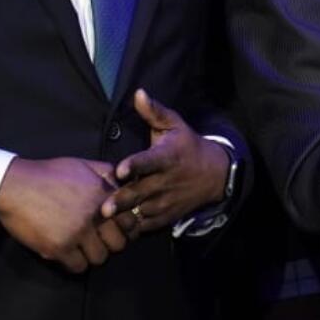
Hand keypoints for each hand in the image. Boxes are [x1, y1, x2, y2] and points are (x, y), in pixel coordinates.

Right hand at [0, 157, 128, 272]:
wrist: (15, 185)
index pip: (131, 222)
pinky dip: (75, 263)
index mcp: (104, 196)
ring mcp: (77, 233)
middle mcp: (95, 216)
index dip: (125, 228)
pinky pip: (78, 266)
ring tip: (83, 248)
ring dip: (92, 255)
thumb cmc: (49, 174)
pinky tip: (68, 254)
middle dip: (111, 243)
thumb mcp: (84, 165)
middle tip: (99, 240)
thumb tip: (124, 181)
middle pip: (119, 244)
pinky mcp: (58, 247)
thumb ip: (107, 173)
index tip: (114, 228)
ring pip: (100, 258)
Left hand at [100, 89, 229, 235]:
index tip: (121, 170)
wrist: (215, 174)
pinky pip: (147, 225)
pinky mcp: (167, 216)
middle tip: (104, 209)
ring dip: (124, 217)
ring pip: (142, 212)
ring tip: (105, 221)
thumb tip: (138, 92)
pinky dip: (134, 227)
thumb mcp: (175, 125)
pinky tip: (118, 227)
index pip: (149, 162)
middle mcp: (166, 181)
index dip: (135, 166)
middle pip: (140, 193)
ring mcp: (167, 201)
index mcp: (167, 157)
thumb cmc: (187, 146)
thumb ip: (154, 111)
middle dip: (122, 201)